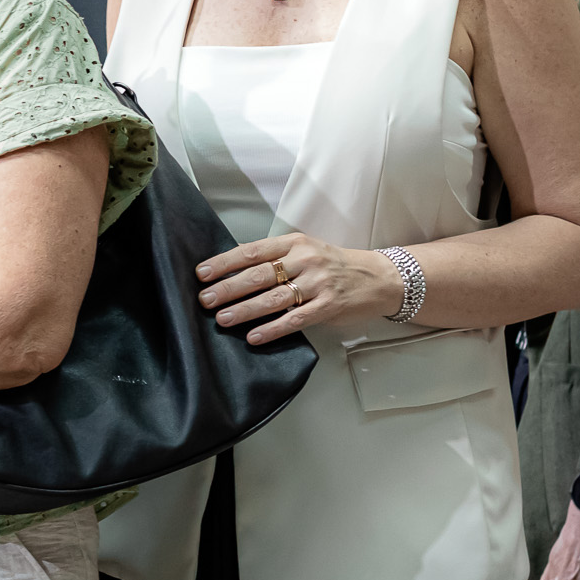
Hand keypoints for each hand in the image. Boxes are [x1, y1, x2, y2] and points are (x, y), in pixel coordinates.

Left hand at [195, 233, 404, 343]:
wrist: (378, 277)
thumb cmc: (334, 265)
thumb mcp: (306, 251)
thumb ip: (276, 259)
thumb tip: (233, 271)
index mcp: (294, 243)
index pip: (252, 251)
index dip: (224, 263)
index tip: (201, 273)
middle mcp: (305, 260)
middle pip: (259, 275)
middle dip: (228, 288)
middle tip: (205, 299)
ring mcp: (318, 283)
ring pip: (274, 298)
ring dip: (245, 310)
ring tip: (222, 319)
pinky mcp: (329, 306)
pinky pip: (295, 319)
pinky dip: (272, 329)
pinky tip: (254, 337)